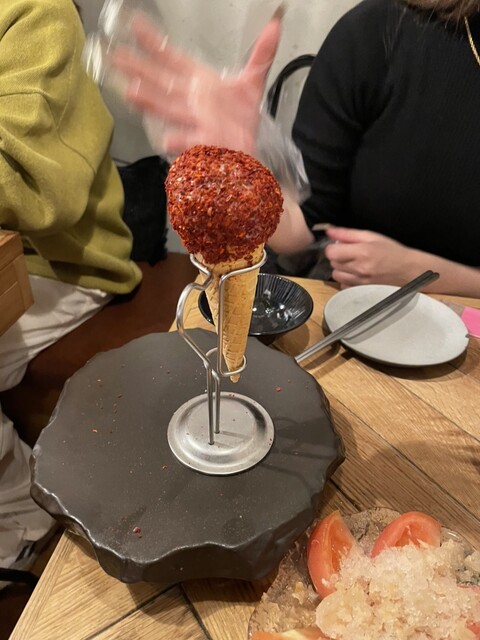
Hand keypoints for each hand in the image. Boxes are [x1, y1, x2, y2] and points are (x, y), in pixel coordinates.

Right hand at [109, 13, 281, 155]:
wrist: (247, 153)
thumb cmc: (240, 121)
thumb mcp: (252, 84)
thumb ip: (261, 54)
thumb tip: (275, 23)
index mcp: (199, 83)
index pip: (173, 59)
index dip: (154, 42)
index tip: (134, 23)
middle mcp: (192, 101)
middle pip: (161, 82)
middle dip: (139, 69)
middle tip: (114, 55)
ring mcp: (195, 123)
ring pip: (169, 109)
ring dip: (150, 101)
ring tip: (130, 91)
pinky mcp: (204, 145)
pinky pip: (190, 143)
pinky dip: (179, 142)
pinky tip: (167, 140)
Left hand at [324, 227, 417, 287]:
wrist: (409, 271)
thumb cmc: (392, 251)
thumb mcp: (372, 237)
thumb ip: (348, 234)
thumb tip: (329, 232)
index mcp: (362, 252)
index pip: (331, 252)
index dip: (333, 248)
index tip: (340, 246)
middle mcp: (359, 269)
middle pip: (333, 263)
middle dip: (338, 257)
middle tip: (351, 254)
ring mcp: (359, 282)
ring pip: (336, 275)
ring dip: (341, 269)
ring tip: (354, 264)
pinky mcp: (361, 292)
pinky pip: (343, 286)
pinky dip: (346, 280)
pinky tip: (357, 275)